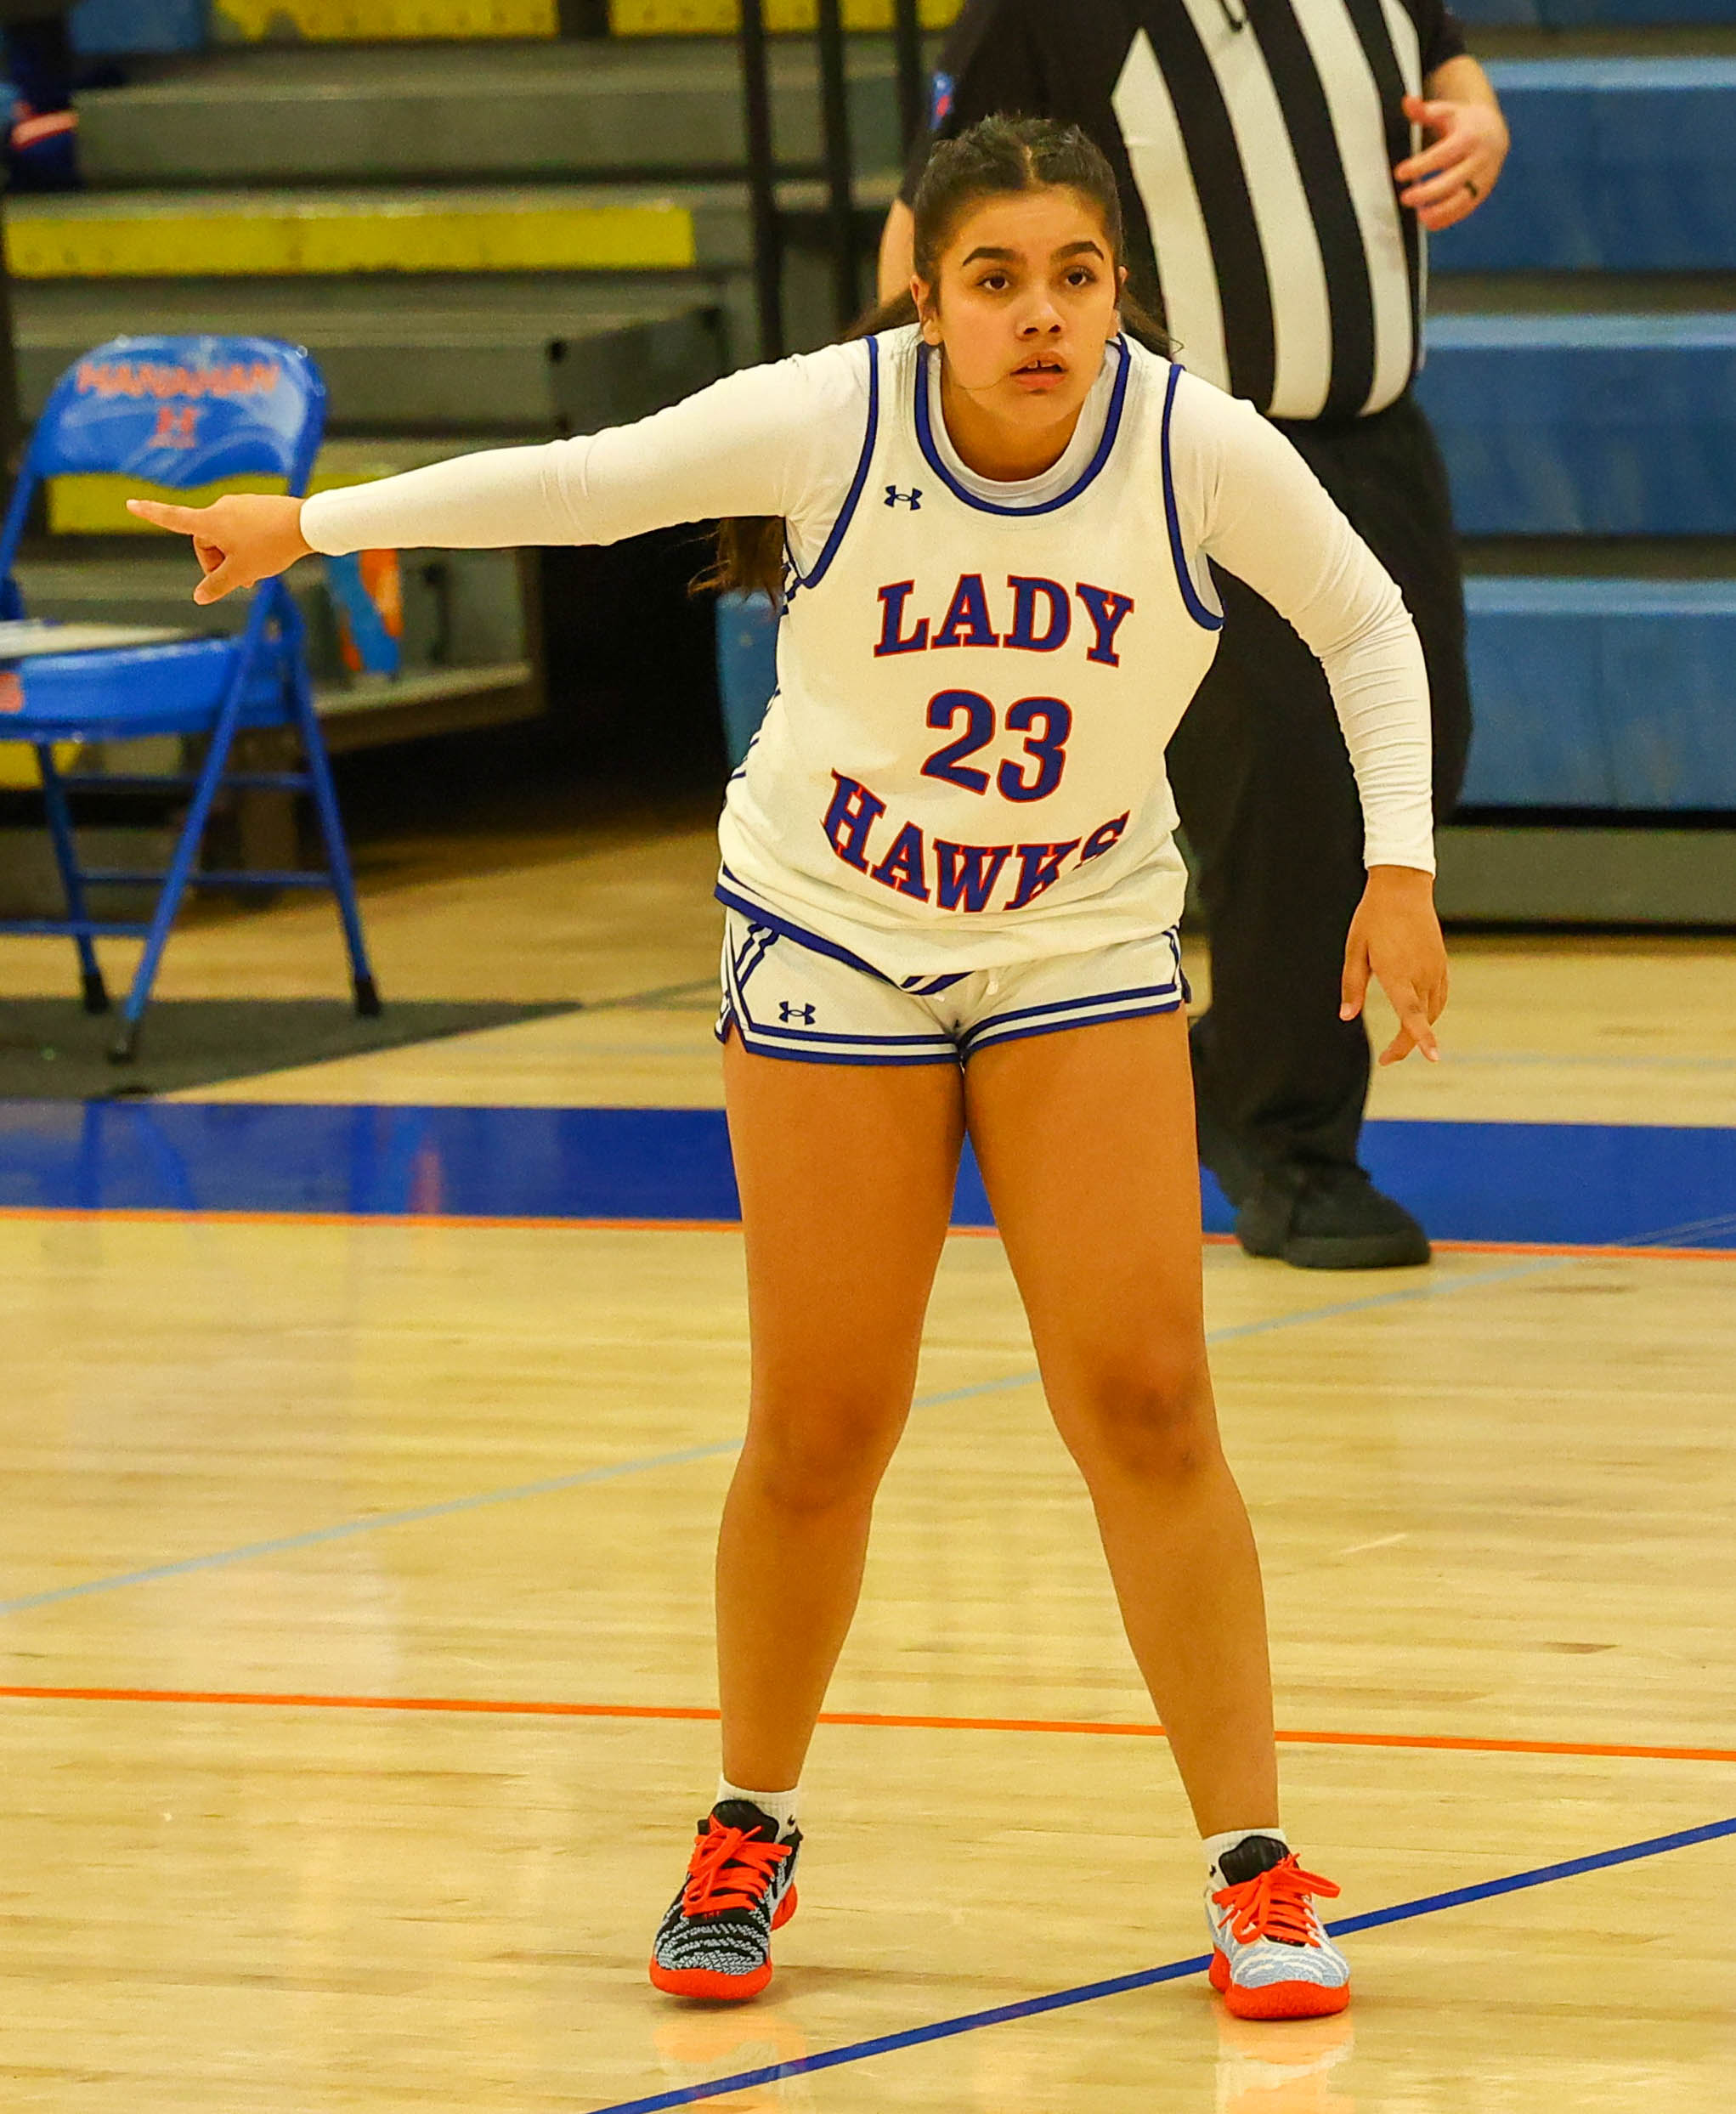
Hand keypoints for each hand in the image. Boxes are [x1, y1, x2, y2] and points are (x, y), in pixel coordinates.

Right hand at [126, 492, 312, 603]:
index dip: (151, 513)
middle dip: (217, 563)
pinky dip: (246, 546)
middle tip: (241, 583)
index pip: (173, 517)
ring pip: (225, 537)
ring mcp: (238, 505)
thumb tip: (199, 598)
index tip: (131, 504)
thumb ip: (217, 585)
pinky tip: (265, 556)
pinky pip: (241, 528)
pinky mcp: (255, 505)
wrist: (306, 524)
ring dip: (233, 557)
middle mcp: (220, 507)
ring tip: (255, 575)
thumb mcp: (242, 572)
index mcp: (210, 520)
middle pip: (205, 540)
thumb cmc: (271, 547)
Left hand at [1340, 865, 1448, 1065]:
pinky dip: (1431, 1013)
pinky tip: (1420, 1017)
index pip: (1412, 1013)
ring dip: (1419, 1030)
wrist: (1403, 888)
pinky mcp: (1441, 963)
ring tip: (1400, 1042)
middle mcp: (1420, 973)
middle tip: (1387, 1059)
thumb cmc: (1372, 918)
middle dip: (1407, 1045)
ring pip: (1433, 1011)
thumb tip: (1346, 1016)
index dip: (1422, 1038)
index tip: (1434, 1058)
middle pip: (1421, 1020)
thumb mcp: (1355, 950)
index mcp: (1397, 972)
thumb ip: (1352, 986)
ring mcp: (1434, 969)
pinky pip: (1440, 997)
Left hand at [1395, 94, 1508, 231]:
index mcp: (1469, 136)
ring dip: (1440, 211)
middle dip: (1428, 192)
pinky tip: (1428, 221)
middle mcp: (1479, 159)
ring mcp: (1483, 178)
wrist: (1495, 132)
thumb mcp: (1447, 112)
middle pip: (1453, 180)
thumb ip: (1425, 110)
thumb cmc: (1463, 122)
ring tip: (1419, 216)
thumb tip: (1407, 101)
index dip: (1421, 165)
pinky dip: (1448, 218)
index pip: (1443, 154)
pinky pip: (1466, 209)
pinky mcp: (1483, 192)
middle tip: (1405, 198)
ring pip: (1462, 199)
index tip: (1399, 172)